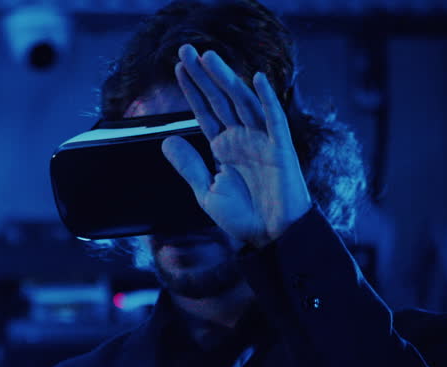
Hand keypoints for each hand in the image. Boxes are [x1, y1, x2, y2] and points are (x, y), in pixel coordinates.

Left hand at [161, 45, 311, 246]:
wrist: (271, 238)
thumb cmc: (244, 217)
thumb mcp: (206, 192)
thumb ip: (188, 166)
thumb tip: (166, 140)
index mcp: (225, 146)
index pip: (205, 111)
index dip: (192, 90)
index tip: (177, 68)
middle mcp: (242, 138)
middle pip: (220, 99)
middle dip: (203, 75)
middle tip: (185, 50)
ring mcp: (262, 141)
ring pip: (243, 102)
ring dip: (227, 79)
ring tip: (208, 58)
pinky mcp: (280, 150)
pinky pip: (275, 120)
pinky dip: (267, 100)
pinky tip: (257, 80)